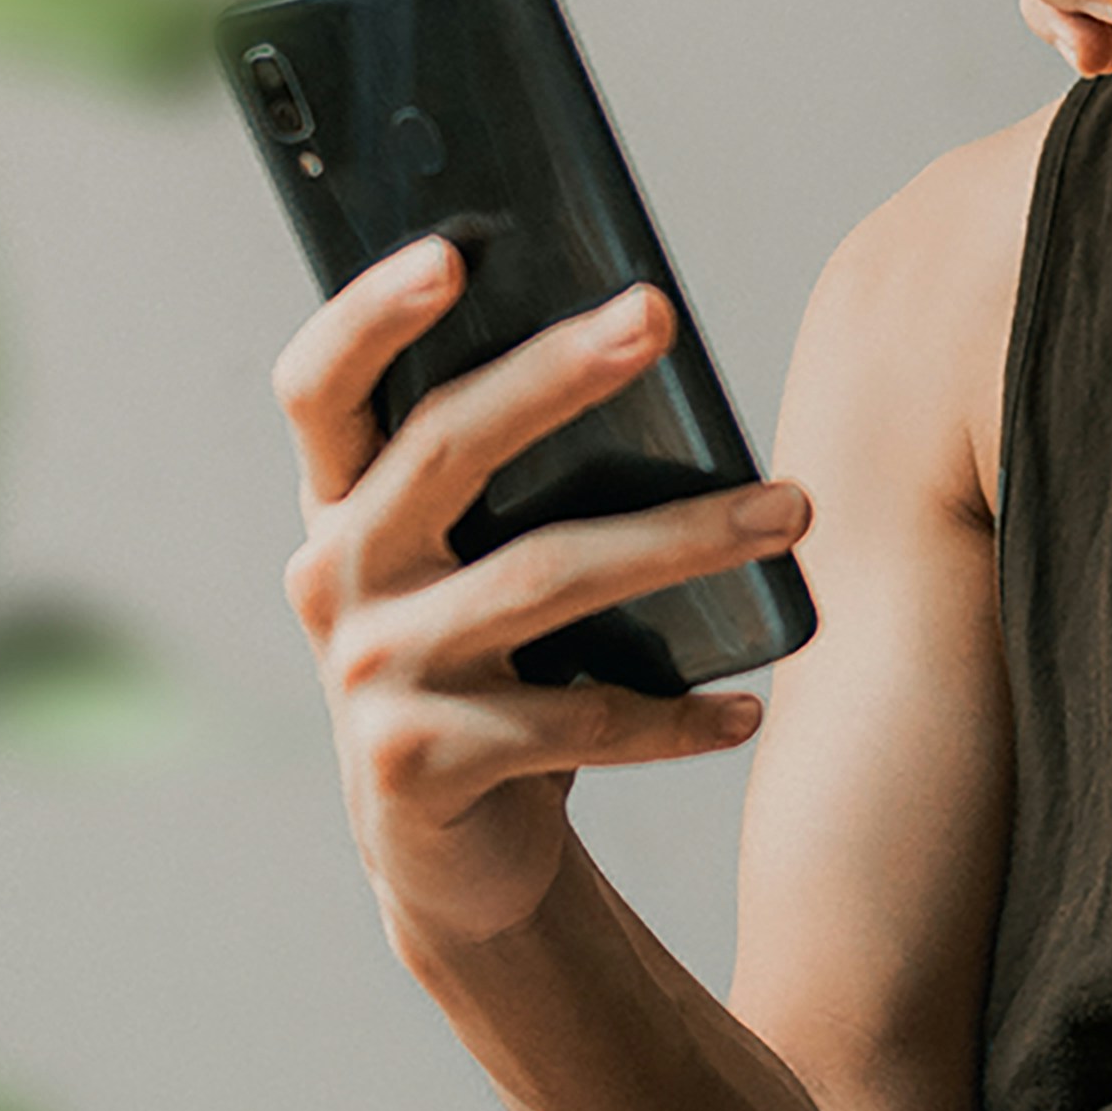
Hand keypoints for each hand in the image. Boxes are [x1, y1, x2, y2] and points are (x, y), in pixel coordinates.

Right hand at [273, 239, 812, 956]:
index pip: (320, 388)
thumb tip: (642, 337)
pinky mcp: (418, 767)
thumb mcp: (476, 565)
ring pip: (543, 578)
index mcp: (340, 506)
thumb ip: (509, 479)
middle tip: (660, 314)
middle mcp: (333, 578)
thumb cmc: (491, 667)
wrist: (456, 859)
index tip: (452, 251)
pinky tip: (749, 705)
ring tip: (791, 509)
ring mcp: (370, 676)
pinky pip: (576, 720)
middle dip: (557, 372)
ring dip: (682, 537)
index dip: (369, 315)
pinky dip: (674, 716)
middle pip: (444, 447)